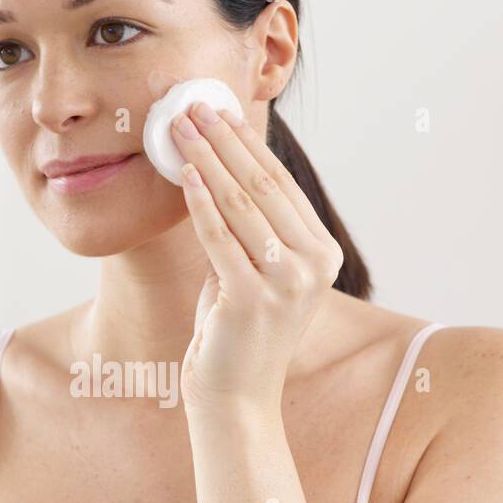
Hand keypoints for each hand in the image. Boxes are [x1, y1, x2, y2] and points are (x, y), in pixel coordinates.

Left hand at [171, 101, 342, 416]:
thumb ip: (249, 227)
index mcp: (322, 254)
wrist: (235, 396)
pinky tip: (183, 173)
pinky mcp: (252, 298)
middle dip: (223, 140)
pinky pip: (219, 237)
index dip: (246, 142)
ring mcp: (287, 283)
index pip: (280, 184)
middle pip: (262, 186)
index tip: (218, 110)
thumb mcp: (253, 270)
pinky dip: (200, 202)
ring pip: (240, 204)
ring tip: (180, 129)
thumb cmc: (237, 332)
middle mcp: (314, 265)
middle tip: (192, 106)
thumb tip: (218, 163)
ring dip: (207, 160)